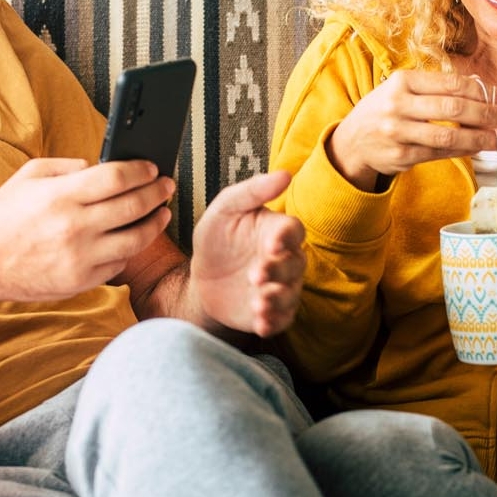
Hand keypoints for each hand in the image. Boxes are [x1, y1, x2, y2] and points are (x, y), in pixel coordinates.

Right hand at [0, 157, 174, 302]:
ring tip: (162, 213)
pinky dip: (130, 249)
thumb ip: (69, 167)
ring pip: (135, 239)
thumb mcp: (29, 176)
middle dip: (157, 193)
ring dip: (154, 224)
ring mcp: (80, 258)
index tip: (152, 168)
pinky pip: (119, 263)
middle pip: (133, 206)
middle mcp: (74, 227)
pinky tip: (133, 237)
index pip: (116, 178)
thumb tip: (102, 167)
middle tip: (166, 186)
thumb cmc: (3, 216)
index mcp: (61, 196)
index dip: (141, 171)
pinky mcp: (81, 281)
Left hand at [189, 170, 306, 336]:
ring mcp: (281, 287)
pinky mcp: (272, 312)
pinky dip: (273, 322)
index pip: (293, 231)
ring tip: (259, 302)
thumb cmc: (218, 238)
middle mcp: (285, 259)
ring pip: (290, 293)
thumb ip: (251, 191)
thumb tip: (285, 174)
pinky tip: (261, 322)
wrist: (202, 278)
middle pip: (294, 264)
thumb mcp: (225, 209)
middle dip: (277, 270)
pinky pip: (280, 319)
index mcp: (276, 231)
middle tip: (255, 275)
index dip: (286, 237)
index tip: (272, 242)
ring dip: (277, 298)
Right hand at [327, 70, 496, 189]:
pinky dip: (464, 151)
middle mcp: (397, 105)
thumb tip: (484, 93)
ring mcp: (397, 132)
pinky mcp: (400, 156)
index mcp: (402, 81)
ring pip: (450, 136)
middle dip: (488, 114)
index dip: (483, 91)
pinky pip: (440, 154)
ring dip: (481, 138)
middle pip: (453, 109)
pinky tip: (479, 148)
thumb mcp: (402, 90)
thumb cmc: (385, 110)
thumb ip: (436, 89)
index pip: (451, 84)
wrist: (352, 141)